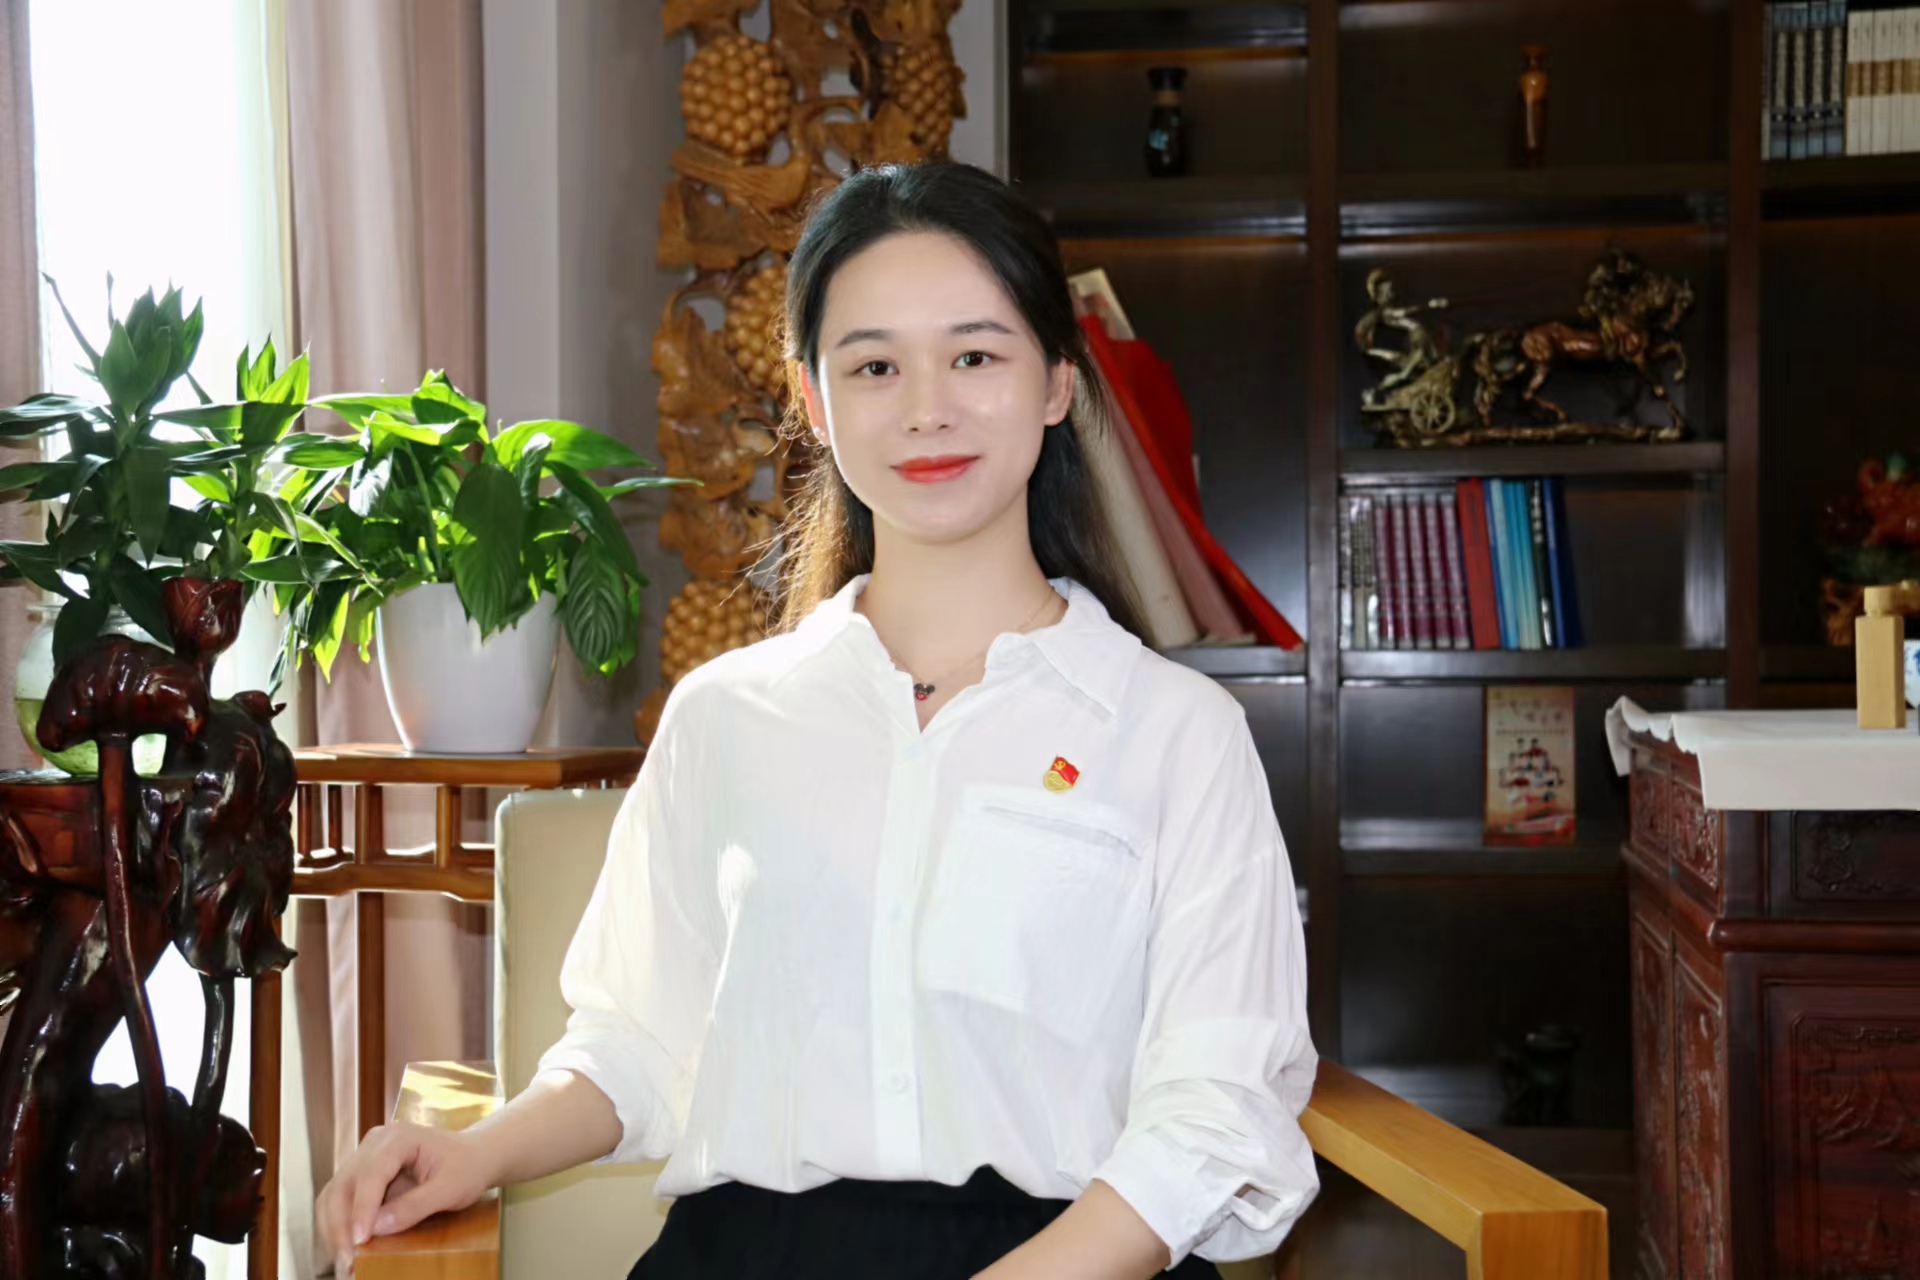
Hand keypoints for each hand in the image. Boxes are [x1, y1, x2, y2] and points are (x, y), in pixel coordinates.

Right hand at [315, 1121, 493, 1276]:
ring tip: (344, 1262)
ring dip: (333, 1230)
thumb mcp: (451, 1189)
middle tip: (347, 1262)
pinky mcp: (362, 1175)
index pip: (370, 1174)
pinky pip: (340, 1201)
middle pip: (343, 1185)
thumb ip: (416, 1206)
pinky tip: (345, 1249)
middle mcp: (374, 1144)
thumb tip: (376, 1228)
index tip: (359, 1240)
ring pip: (334, 1194)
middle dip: (340, 1226)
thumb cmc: (466, 1168)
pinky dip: (338, 1226)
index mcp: (399, 1137)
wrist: (472, 1157)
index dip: (362, 1209)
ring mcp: (365, 1157)